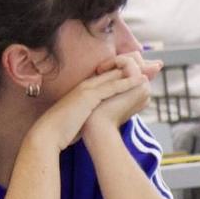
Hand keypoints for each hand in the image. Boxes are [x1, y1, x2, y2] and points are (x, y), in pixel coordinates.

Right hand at [27, 55, 162, 151]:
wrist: (49, 133)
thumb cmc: (62, 129)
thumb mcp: (79, 117)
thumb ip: (89, 112)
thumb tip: (97, 117)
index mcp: (84, 90)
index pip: (108, 77)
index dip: (124, 74)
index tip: (140, 73)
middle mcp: (86, 85)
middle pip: (113, 71)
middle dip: (132, 68)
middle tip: (150, 65)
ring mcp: (87, 89)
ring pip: (113, 76)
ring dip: (132, 72)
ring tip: (149, 70)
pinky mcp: (88, 96)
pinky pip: (111, 86)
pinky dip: (126, 83)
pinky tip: (139, 80)